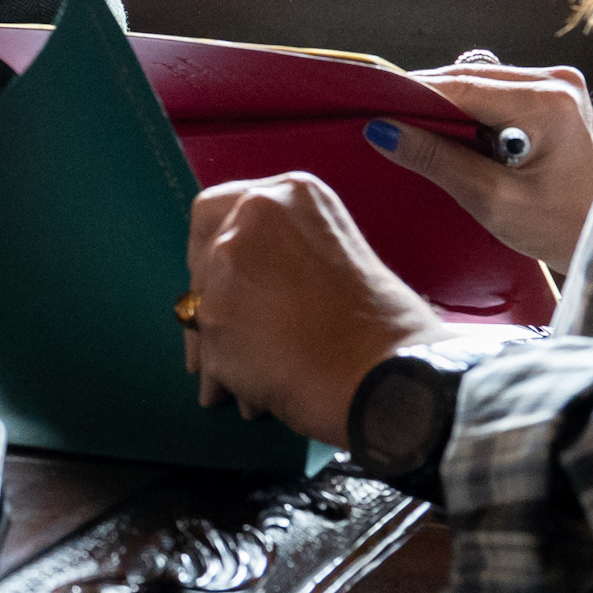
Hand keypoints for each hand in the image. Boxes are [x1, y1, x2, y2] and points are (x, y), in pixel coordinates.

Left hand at [182, 172, 449, 445]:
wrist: (392, 372)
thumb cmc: (382, 327)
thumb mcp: (331, 254)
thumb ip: (281, 255)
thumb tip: (241, 287)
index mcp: (288, 193)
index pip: (218, 209)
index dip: (215, 249)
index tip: (224, 280)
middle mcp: (250, 216)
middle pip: (202, 255)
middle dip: (207, 298)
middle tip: (217, 334)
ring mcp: (227, 263)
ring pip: (200, 306)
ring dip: (217, 346)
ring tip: (244, 383)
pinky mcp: (213, 313)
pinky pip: (207, 348)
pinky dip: (223, 375)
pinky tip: (251, 398)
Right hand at [369, 52, 592, 267]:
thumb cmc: (562, 229)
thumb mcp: (493, 200)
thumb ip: (437, 160)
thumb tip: (382, 130)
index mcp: (547, 102)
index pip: (460, 87)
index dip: (410, 96)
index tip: (370, 108)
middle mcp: (556, 81)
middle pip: (470, 79)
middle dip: (427, 102)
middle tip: (385, 124)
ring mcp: (559, 86)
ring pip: (481, 84)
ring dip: (449, 107)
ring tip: (420, 136)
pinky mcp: (557, 97)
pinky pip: (498, 93)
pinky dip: (472, 112)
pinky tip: (457, 138)